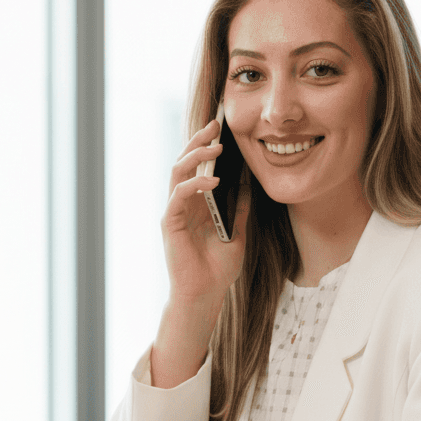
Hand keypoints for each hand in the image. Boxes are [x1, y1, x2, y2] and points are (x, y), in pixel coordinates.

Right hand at [162, 119, 251, 306]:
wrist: (205, 295)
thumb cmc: (218, 269)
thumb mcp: (238, 233)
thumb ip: (241, 209)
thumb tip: (250, 184)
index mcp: (197, 204)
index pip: (197, 167)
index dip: (206, 146)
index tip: (222, 130)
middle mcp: (183, 203)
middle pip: (184, 162)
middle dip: (198, 141)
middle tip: (215, 126)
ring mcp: (174, 211)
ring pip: (178, 172)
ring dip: (196, 156)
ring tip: (216, 148)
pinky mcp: (169, 223)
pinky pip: (178, 195)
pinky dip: (195, 185)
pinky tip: (213, 181)